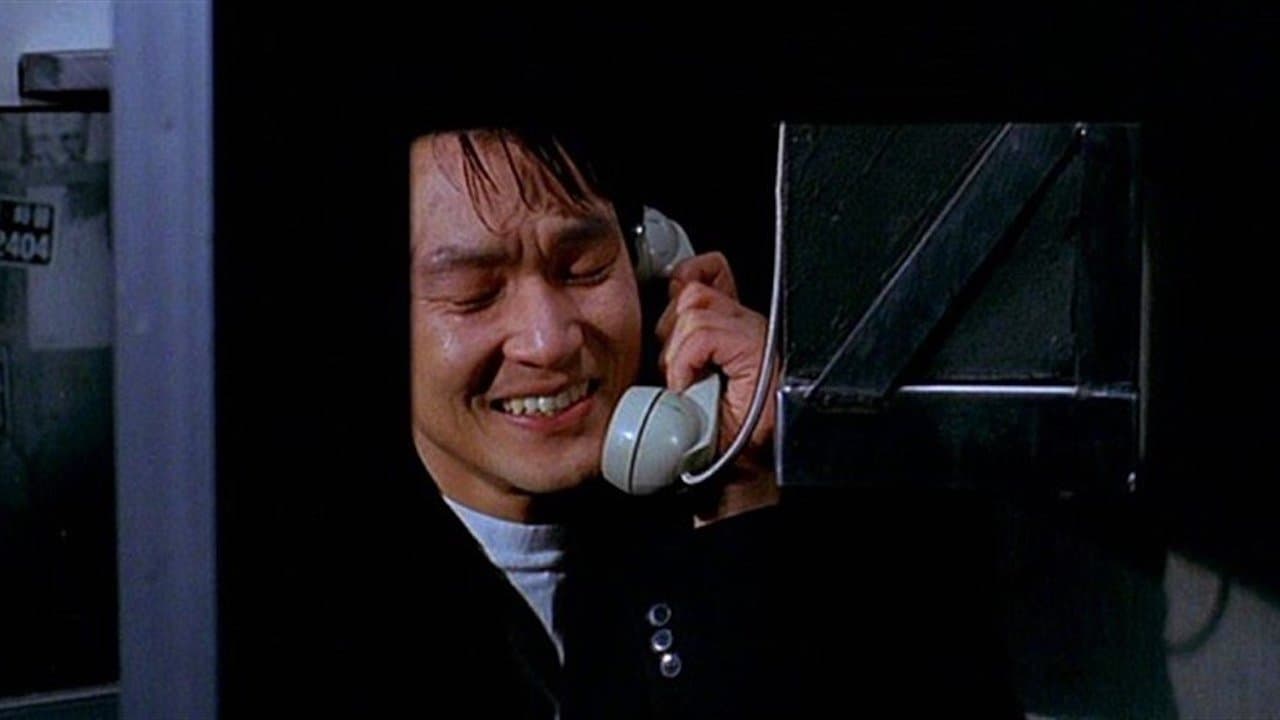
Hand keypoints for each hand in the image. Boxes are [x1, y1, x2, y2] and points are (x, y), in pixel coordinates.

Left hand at [654, 252, 779, 523]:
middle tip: (679, 375)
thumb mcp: (680, 377)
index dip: (684, 279)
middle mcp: (752, 327)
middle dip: (670, 334)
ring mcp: (759, 339)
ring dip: (677, 354)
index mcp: (735, 328)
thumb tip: (661, 302)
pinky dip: (686, 363)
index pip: (711, 270)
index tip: (669, 314)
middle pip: (693, 292)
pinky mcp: (758, 352)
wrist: (730, 476)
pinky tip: (691, 388)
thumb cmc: (706, 435)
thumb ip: (678, 340)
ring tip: (687, 386)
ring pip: (694, 311)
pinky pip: (702, 335)